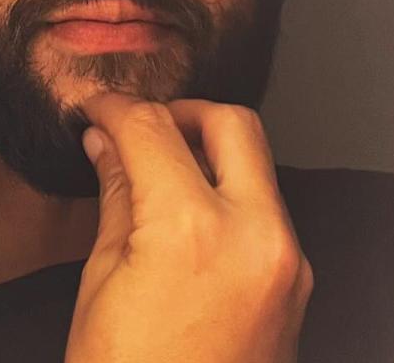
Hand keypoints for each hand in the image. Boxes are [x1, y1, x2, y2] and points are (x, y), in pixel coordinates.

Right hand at [65, 94, 312, 362]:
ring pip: (258, 166)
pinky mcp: (297, 285)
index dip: (115, 108)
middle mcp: (255, 237)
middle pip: (232, 124)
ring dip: (209, 153)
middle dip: (181, 113)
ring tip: (157, 174)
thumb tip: (107, 144)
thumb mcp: (100, 282)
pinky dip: (228, 195)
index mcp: (193, 232)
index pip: (153, 129)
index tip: (97, 109)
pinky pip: (266, 212)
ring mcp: (286, 263)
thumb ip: (115, 197)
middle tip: (140, 128)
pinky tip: (186, 216)